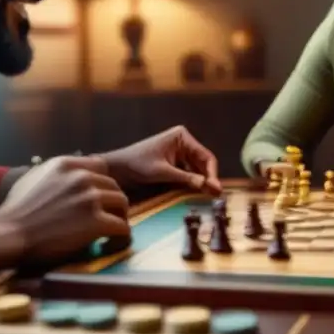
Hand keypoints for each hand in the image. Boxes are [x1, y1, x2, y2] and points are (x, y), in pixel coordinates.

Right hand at [0, 155, 129, 262]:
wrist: (6, 234)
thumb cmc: (13, 212)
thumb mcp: (33, 179)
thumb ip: (55, 174)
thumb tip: (69, 176)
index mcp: (66, 164)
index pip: (100, 166)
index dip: (101, 184)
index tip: (98, 199)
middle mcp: (82, 177)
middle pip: (114, 186)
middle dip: (111, 203)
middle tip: (105, 219)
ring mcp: (90, 198)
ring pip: (122, 204)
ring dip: (118, 219)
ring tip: (109, 233)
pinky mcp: (97, 221)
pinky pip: (123, 228)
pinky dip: (120, 239)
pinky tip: (110, 246)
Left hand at [102, 125, 220, 193]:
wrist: (118, 168)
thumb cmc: (137, 164)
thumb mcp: (163, 172)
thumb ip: (186, 178)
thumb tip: (207, 185)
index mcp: (182, 137)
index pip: (206, 156)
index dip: (212, 173)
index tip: (215, 188)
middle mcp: (184, 142)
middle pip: (203, 163)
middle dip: (208, 178)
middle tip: (216, 195)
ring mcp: (179, 152)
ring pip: (197, 169)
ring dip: (202, 182)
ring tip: (209, 196)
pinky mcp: (174, 162)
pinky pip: (188, 172)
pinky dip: (193, 182)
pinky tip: (197, 193)